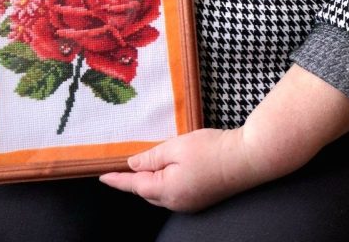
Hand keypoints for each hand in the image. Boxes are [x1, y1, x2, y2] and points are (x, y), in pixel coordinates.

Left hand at [99, 128, 253, 212]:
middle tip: (120, 165)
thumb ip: (152, 156)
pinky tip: (166, 168)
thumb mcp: (176, 146)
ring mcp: (190, 203)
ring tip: (141, 164)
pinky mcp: (201, 198)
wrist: (247, 158)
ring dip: (149, 180)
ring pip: (160, 193)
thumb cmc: (211, 150)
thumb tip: (134, 165)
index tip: (101, 176)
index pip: (134, 185)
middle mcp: (176, 203)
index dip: (117, 180)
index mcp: (166, 191)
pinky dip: (164, 181)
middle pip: (146, 192)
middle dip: (132, 181)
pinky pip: (173, 191)